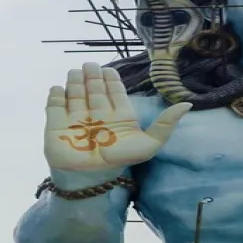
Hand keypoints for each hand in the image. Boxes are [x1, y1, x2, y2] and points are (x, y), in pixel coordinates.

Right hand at [44, 63, 190, 172]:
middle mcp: (97, 113)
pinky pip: (55, 104)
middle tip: (90, 65)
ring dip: (76, 81)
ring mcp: (76, 118)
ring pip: (76, 93)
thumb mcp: (149, 143)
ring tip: (77, 72)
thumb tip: (188, 104)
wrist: (90, 177)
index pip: (114, 91)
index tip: (107, 69)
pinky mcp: (55, 124)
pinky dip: (57, 94)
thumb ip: (166, 124)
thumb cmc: (119, 160)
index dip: (111, 79)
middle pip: (94, 89)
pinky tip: (60, 88)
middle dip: (92, 76)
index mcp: (118, 115)